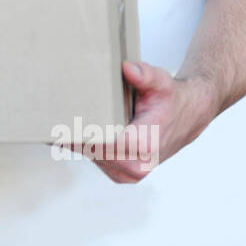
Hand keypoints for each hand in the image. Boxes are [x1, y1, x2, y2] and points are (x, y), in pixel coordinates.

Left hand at [76, 61, 221, 183]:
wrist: (187, 118)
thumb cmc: (172, 101)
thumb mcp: (161, 82)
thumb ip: (145, 75)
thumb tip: (128, 69)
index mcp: (144, 145)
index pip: (101, 142)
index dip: (82, 129)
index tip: (66, 116)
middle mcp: (137, 165)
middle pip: (91, 150)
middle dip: (76, 131)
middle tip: (59, 112)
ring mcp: (128, 173)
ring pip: (90, 156)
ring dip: (79, 139)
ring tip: (70, 118)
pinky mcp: (122, 175)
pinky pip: (95, 160)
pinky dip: (87, 146)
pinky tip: (83, 130)